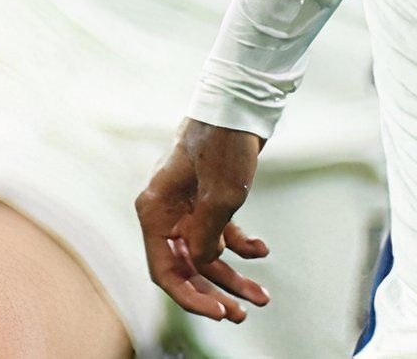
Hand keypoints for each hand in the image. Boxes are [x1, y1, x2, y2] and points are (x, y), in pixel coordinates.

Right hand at [138, 121, 272, 323]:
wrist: (241, 103)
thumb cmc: (224, 143)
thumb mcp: (220, 196)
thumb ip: (207, 237)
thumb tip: (201, 266)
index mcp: (155, 210)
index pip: (165, 269)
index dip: (190, 295)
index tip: (219, 312)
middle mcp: (167, 211)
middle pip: (187, 266)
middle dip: (215, 291)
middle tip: (242, 314)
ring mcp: (189, 205)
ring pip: (207, 252)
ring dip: (233, 275)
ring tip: (262, 297)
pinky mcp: (210, 198)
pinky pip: (222, 233)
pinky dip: (241, 245)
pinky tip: (262, 251)